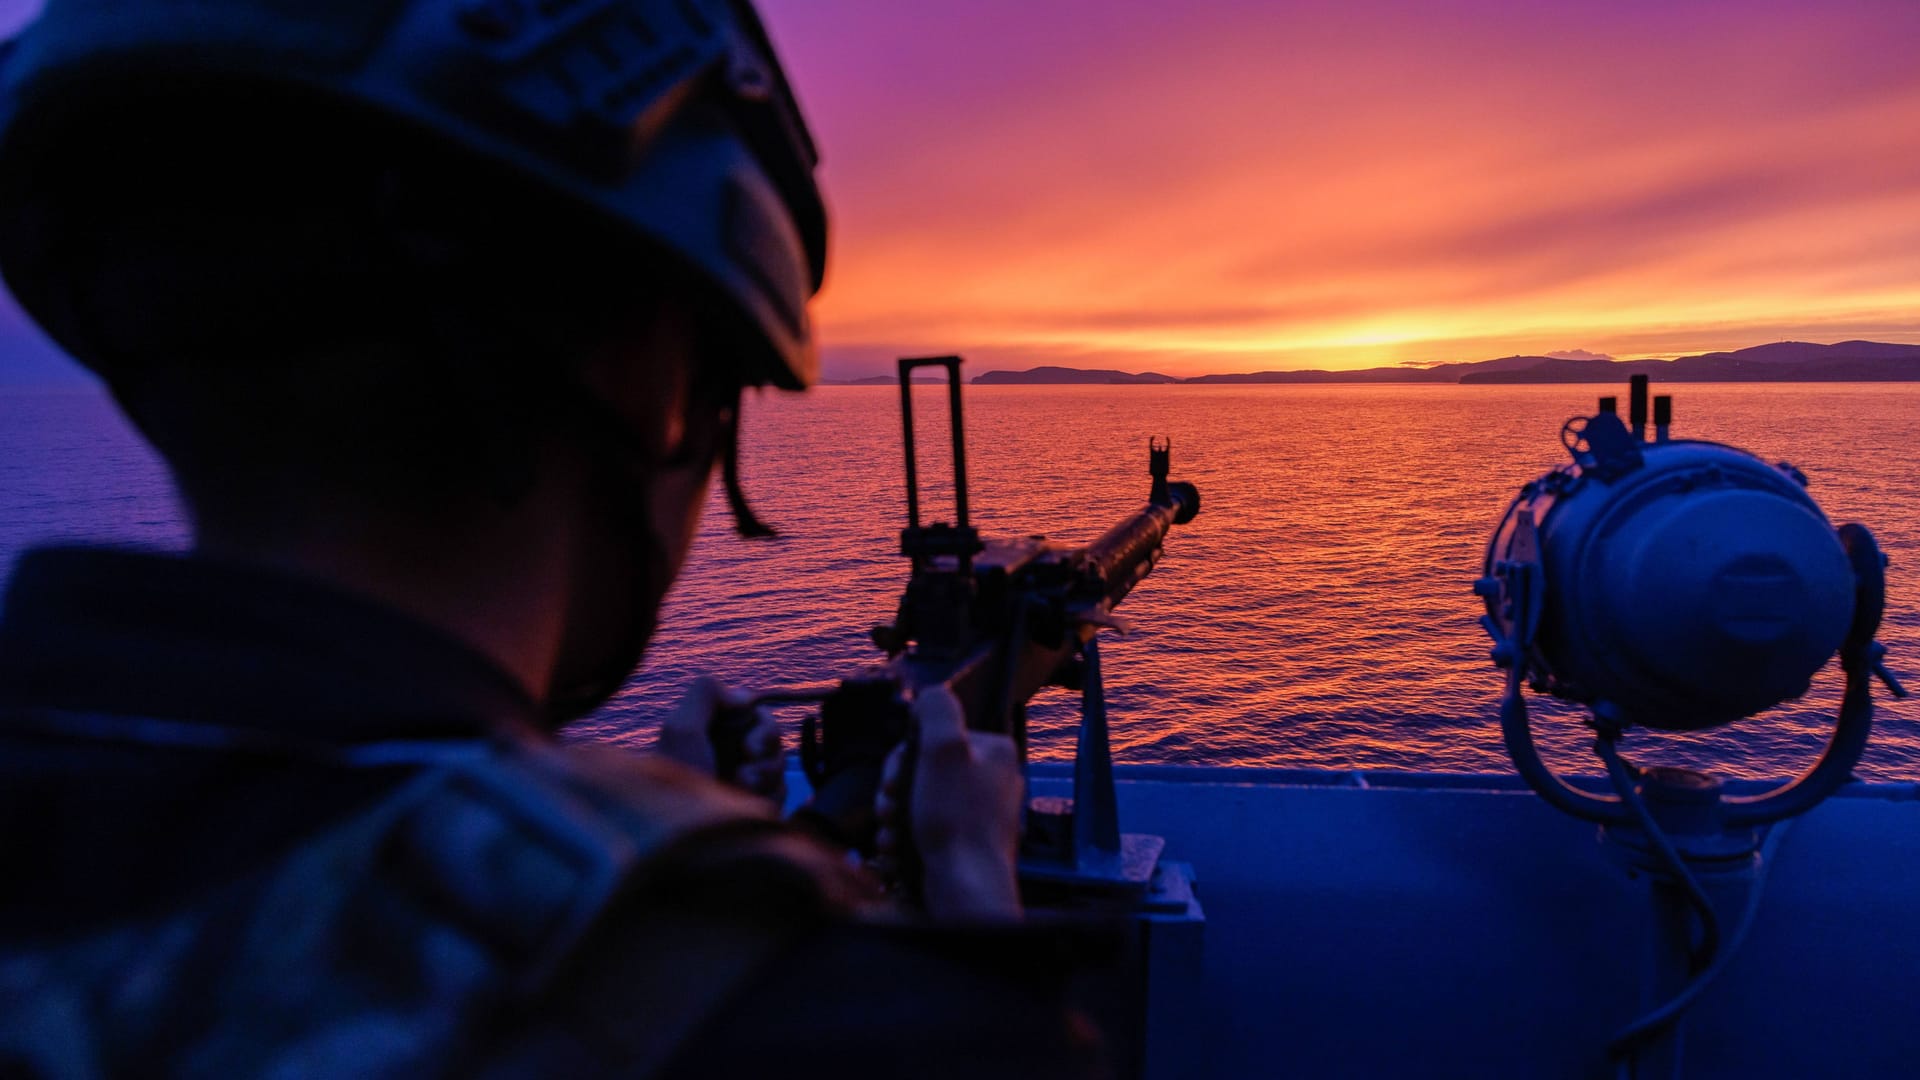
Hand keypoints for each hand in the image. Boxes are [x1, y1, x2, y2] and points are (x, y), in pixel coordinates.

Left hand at [656, 677, 787, 805]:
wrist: (691, 845)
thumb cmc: (682, 785)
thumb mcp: (681, 729)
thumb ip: (706, 694)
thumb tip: (743, 697)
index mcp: (707, 736)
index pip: (749, 713)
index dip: (757, 719)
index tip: (748, 724)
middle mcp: (725, 758)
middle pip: (770, 735)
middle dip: (765, 742)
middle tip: (749, 754)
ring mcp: (742, 785)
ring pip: (778, 762)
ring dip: (766, 770)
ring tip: (743, 785)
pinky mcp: (756, 810)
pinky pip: (780, 790)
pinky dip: (769, 794)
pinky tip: (749, 805)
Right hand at [875, 687, 1023, 919]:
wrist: (966, 889)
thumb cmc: (957, 823)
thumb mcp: (943, 748)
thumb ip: (937, 710)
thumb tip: (930, 692)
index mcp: (994, 752)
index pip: (933, 737)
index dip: (902, 757)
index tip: (893, 780)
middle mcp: (993, 780)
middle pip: (924, 770)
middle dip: (896, 791)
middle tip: (890, 809)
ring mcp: (981, 814)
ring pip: (921, 801)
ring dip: (896, 818)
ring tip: (894, 835)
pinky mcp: (967, 843)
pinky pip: (927, 830)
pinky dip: (907, 839)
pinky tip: (900, 851)